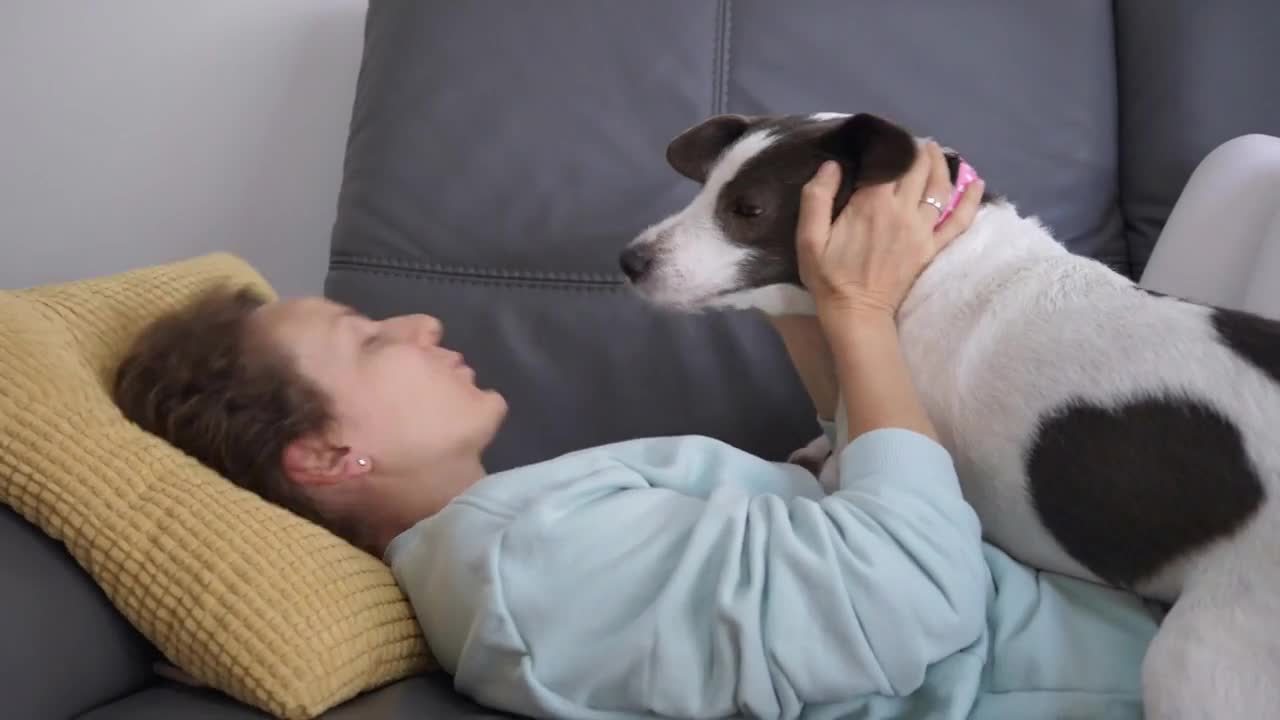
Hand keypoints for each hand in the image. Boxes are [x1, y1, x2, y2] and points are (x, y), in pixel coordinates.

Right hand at [795, 141, 983, 324]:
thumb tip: (833, 165)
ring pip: (940, 186)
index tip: (882, 133)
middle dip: (915, 148)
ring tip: (934, 150)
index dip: (887, 141)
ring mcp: (923, 229)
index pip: (888, 159)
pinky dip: (970, 199)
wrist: (857, 314)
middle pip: (917, 167)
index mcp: (872, 203)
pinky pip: (959, 220)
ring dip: (939, 163)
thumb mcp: (809, 238)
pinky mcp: (933, 247)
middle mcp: (903, 209)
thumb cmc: (829, 277)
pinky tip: (976, 182)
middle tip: (908, 140)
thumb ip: (817, 197)